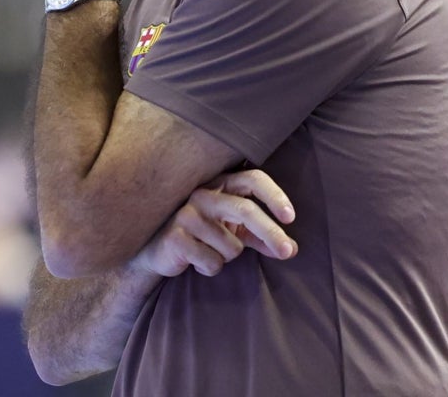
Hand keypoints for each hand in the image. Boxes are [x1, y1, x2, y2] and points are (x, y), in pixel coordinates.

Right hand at [133, 169, 296, 277]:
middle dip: (270, 233)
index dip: (274, 196)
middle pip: (245, 210)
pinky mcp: (176, 238)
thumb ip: (260, 237)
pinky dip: (210, 268)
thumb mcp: (232, 231)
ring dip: (227, 257)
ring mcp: (186, 215)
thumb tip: (291, 250)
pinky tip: (194, 260)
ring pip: (231, 246)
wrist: (155, 251)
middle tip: (287, 252)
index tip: (290, 218)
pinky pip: (212, 262)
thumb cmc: (200, 235)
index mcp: (220, 186)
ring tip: (209, 251)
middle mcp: (203, 194)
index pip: (252, 179)